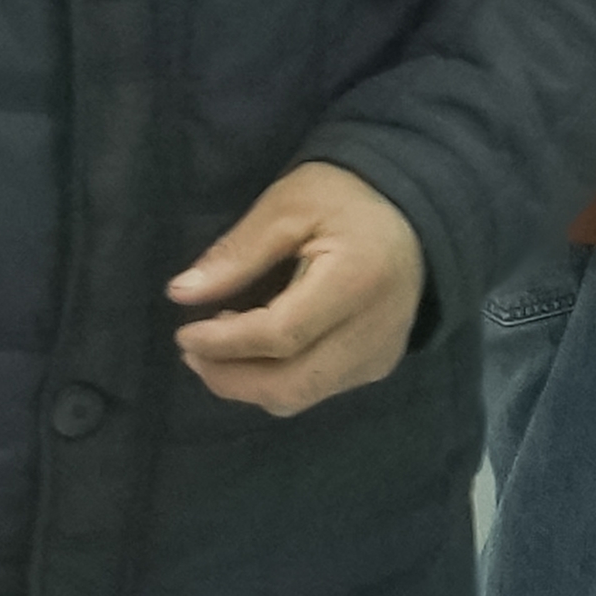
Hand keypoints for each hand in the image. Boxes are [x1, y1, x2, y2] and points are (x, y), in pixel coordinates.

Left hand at [168, 165, 421, 416]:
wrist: (415, 215)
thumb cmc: (345, 200)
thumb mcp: (286, 207)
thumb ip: (237, 253)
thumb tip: (181, 293)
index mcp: (358, 280)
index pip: (282, 335)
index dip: (225, 343)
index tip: (184, 334)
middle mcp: (376, 330)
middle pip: (292, 383)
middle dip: (229, 378)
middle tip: (191, 352)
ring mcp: (380, 354)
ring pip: (300, 395)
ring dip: (248, 383)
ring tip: (218, 347)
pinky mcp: (378, 366)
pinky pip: (316, 389)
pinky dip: (275, 379)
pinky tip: (255, 349)